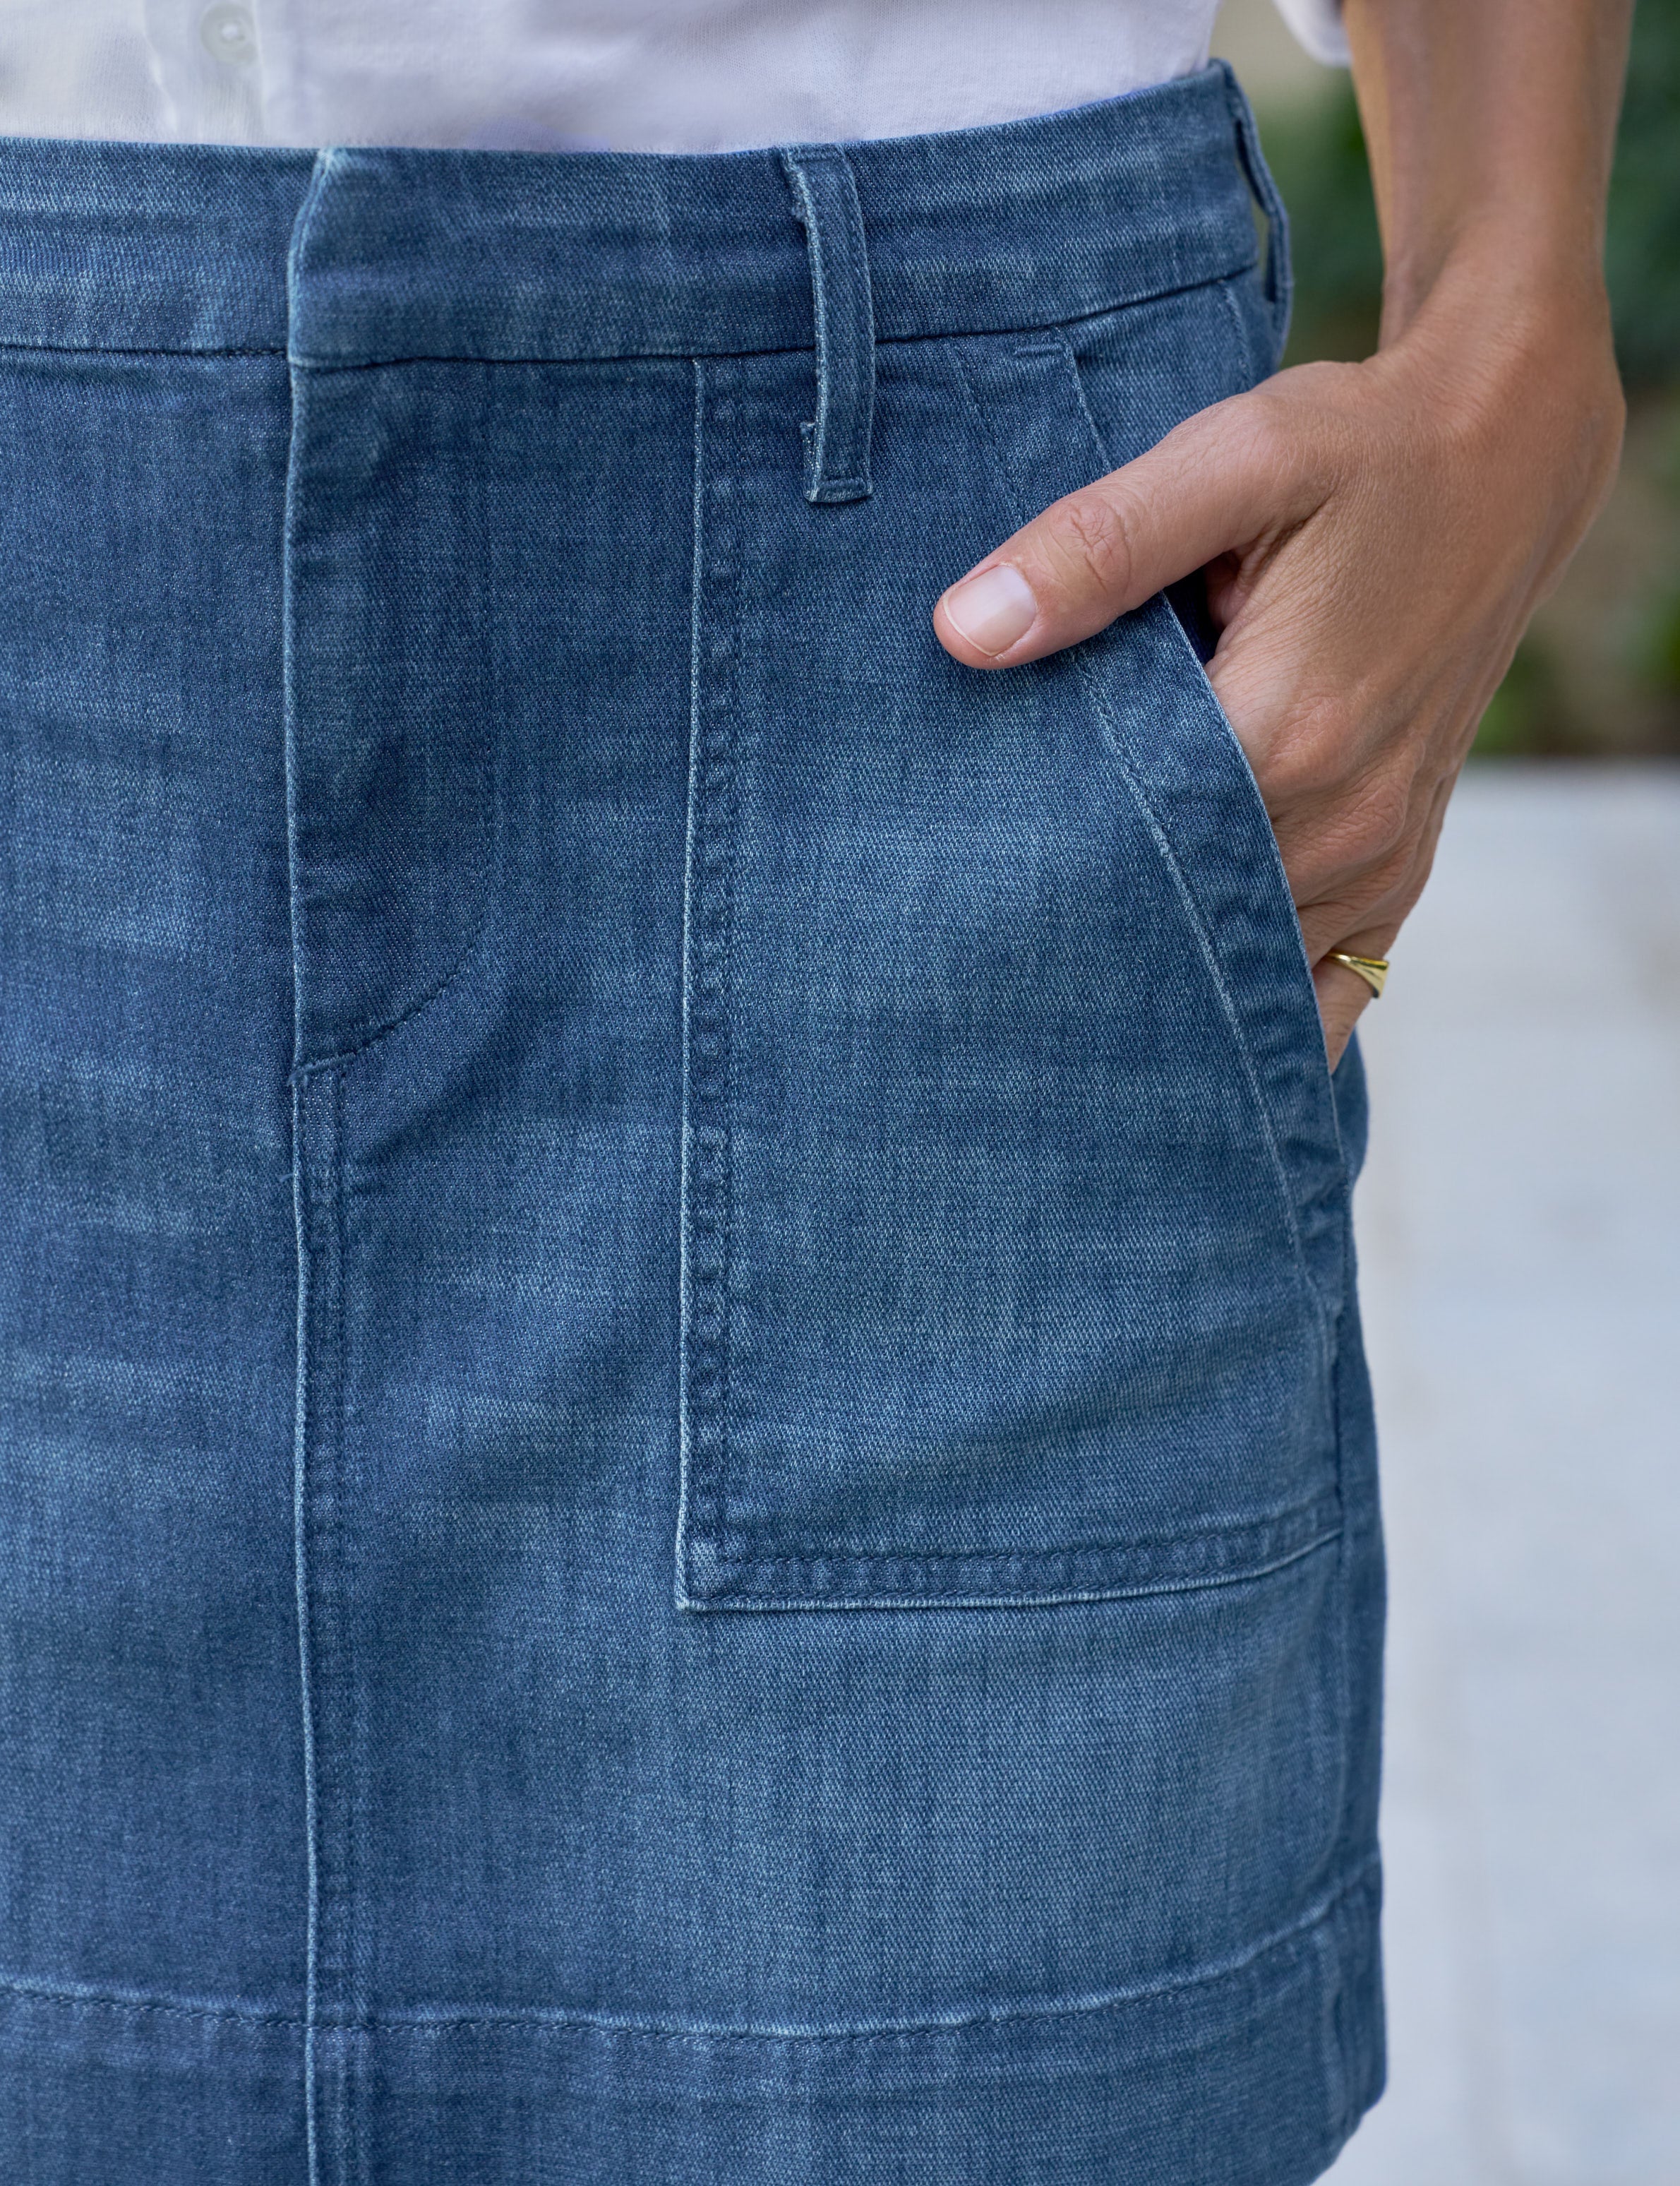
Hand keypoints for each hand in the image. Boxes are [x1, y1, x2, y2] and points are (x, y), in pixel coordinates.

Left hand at [933, 266, 1623, 1067]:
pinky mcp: (1400, 870)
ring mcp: (1380, 862)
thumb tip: (963, 632)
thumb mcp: (1230, 459)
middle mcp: (1345, 825)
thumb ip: (1094, 547)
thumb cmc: (1359, 451)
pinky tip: (1179, 990)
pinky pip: (1325, 985)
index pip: (1121, 851)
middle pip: (1175, 923)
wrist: (1506, 457)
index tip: (963, 861)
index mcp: (1289, 735)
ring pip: (1245, 971)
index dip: (1035, 860)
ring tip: (1063, 954)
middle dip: (1085, 926)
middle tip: (988, 926)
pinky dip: (1252, 995)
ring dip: (1160, 967)